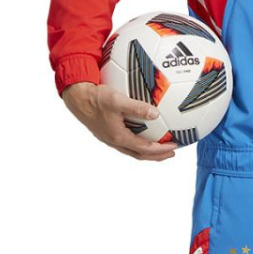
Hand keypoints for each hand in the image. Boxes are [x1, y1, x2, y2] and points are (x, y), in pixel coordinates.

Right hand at [61, 82, 176, 160]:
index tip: (175, 146)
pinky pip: (127, 142)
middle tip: (172, 153)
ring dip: (148, 151)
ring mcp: (110, 138)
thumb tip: (156, 113)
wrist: (77, 98)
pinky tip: (143, 132)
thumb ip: (136, 107)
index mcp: (119, 137)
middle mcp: (114, 141)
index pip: (144, 149)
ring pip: (133, 150)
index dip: (161, 150)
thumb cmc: (96, 98)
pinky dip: (139, 142)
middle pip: (140, 154)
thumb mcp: (117, 100)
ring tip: (161, 147)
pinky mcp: (107, 132)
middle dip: (157, 155)